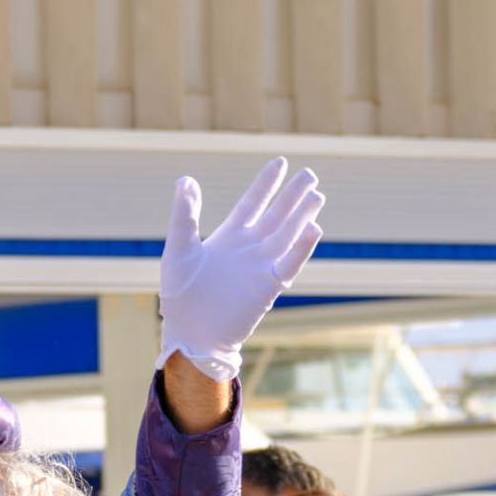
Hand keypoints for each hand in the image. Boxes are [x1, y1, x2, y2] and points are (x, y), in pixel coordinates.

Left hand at [159, 157, 324, 381]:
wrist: (189, 332)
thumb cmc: (180, 294)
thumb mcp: (178, 249)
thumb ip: (184, 216)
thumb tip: (185, 180)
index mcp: (229, 237)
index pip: (252, 203)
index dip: (267, 183)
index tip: (281, 162)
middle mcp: (249, 249)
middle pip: (277, 215)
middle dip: (293, 195)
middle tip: (310, 174)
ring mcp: (260, 267)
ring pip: (287, 236)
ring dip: (302, 216)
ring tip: (317, 196)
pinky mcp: (268, 287)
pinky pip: (289, 264)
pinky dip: (302, 248)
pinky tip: (313, 228)